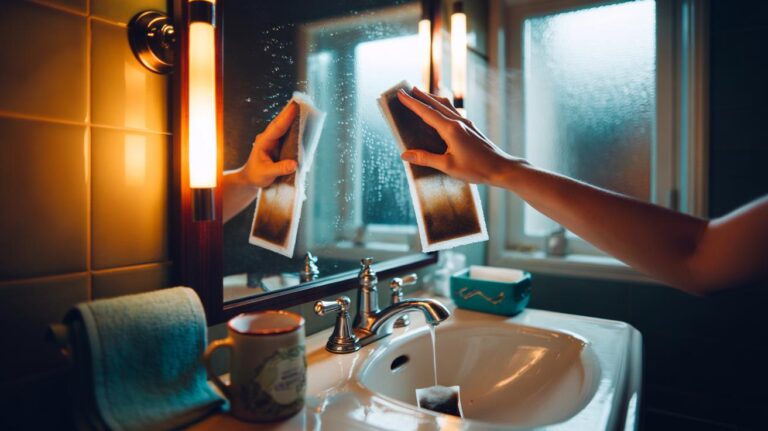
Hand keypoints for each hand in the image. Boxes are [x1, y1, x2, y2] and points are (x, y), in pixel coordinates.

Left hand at [239, 101, 298, 187]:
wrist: (251, 178)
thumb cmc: (256, 175)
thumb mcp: (266, 174)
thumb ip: (280, 169)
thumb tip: (294, 164)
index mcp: (263, 142)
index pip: (276, 128)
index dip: (286, 118)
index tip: (294, 107)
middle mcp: (268, 138)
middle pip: (280, 122)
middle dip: (289, 112)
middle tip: (300, 101)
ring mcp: (273, 140)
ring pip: (283, 126)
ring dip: (292, 117)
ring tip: (303, 107)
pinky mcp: (278, 144)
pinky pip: (287, 133)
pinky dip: (294, 127)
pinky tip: (302, 121)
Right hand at [397, 87, 523, 186]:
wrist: (501, 168)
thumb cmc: (476, 169)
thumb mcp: (447, 166)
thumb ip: (425, 158)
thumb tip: (405, 154)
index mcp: (451, 129)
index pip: (426, 112)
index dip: (412, 103)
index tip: (401, 94)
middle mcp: (458, 122)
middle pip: (436, 104)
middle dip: (421, 96)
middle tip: (407, 89)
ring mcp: (466, 123)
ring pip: (446, 106)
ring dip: (432, 99)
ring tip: (422, 94)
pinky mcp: (471, 128)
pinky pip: (453, 112)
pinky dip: (442, 106)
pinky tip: (441, 110)